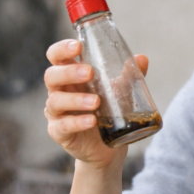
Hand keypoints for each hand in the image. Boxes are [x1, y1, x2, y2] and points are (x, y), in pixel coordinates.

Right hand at [44, 39, 148, 168]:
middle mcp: (59, 91)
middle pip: (51, 76)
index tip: (78, 46)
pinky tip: (91, 121)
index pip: (56, 57)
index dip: (62, 49)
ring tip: (96, 102)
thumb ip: (129, 76)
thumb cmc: (109, 112)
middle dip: (69, 72)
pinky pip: (62, 126)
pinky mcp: (58, 133)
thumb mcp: (121, 92)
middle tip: (90, 72)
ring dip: (76, 100)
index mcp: (70, 77)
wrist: (108, 148)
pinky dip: (77, 122)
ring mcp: (57, 113)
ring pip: (55, 101)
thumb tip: (141, 59)